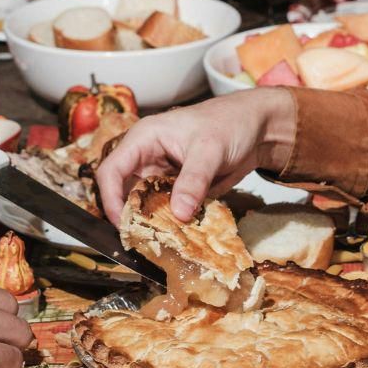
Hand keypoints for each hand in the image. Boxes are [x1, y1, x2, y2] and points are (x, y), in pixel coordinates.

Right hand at [96, 89, 295, 223]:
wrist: (256, 127)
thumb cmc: (229, 124)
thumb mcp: (210, 149)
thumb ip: (194, 181)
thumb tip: (179, 214)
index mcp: (144, 139)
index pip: (111, 170)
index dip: (111, 198)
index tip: (122, 224)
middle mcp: (147, 157)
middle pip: (124, 191)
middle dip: (130, 216)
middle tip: (141, 241)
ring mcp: (162, 174)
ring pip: (144, 204)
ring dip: (150, 223)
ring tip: (161, 243)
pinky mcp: (177, 188)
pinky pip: (166, 210)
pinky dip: (169, 223)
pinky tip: (179, 237)